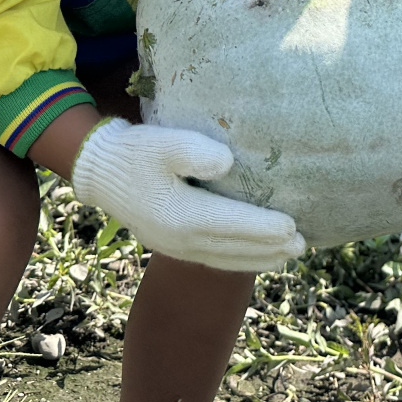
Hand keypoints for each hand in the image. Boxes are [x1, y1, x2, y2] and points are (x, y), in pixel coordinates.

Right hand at [71, 118, 304, 271]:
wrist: (98, 170)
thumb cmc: (136, 151)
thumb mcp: (164, 142)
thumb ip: (196, 151)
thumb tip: (229, 163)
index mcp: (181, 215)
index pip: (232, 225)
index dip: (264, 227)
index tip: (293, 226)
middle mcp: (179, 239)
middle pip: (233, 249)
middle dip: (269, 249)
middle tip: (302, 246)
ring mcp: (173, 246)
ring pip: (224, 259)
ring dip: (256, 259)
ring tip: (286, 257)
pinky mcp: (169, 243)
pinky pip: (210, 258)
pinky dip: (235, 259)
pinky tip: (251, 255)